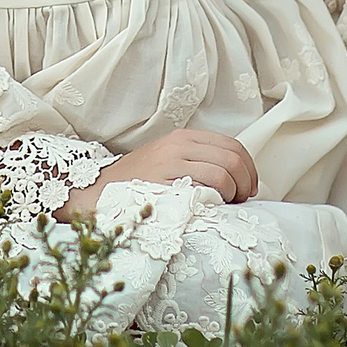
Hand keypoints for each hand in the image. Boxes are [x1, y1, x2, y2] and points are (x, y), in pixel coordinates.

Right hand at [55, 129, 258, 217]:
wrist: (97, 192)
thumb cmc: (137, 184)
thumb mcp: (169, 162)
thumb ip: (198, 163)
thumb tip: (237, 180)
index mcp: (184, 138)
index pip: (233, 145)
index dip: (249, 169)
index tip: (249, 188)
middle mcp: (180, 144)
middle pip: (233, 158)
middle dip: (245, 182)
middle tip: (241, 201)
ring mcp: (171, 161)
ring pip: (223, 172)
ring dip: (233, 193)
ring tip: (226, 207)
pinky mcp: (164, 180)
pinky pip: (205, 185)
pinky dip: (217, 199)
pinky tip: (210, 209)